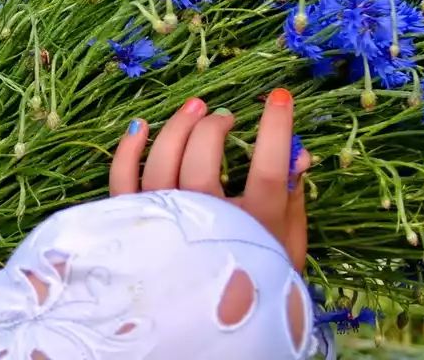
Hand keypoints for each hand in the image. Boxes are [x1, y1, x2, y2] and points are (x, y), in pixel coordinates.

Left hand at [106, 88, 310, 270]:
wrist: (210, 326)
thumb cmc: (256, 280)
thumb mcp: (287, 245)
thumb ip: (292, 198)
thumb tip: (300, 152)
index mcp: (253, 229)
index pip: (268, 169)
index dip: (275, 130)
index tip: (280, 97)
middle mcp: (205, 222)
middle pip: (205, 159)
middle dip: (215, 127)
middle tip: (225, 117)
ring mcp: (164, 221)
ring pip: (163, 162)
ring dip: (177, 128)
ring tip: (195, 109)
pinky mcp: (132, 222)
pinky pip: (122, 179)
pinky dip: (129, 150)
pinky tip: (141, 127)